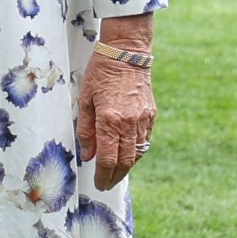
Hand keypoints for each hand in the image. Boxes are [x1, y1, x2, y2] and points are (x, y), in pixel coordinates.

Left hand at [77, 55, 155, 190]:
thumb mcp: (85, 99)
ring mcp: (143, 120)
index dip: (103, 175)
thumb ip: (86, 130)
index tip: (99, 183)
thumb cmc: (101, 72)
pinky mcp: (151, 115)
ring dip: (126, 167)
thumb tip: (88, 155)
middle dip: (115, 177)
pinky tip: (127, 155)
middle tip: (106, 184)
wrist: (126, 53)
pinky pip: (145, 141)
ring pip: (137, 154)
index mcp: (109, 120)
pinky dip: (136, 152)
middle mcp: (129, 123)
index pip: (107, 159)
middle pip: (124, 162)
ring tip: (115, 173)